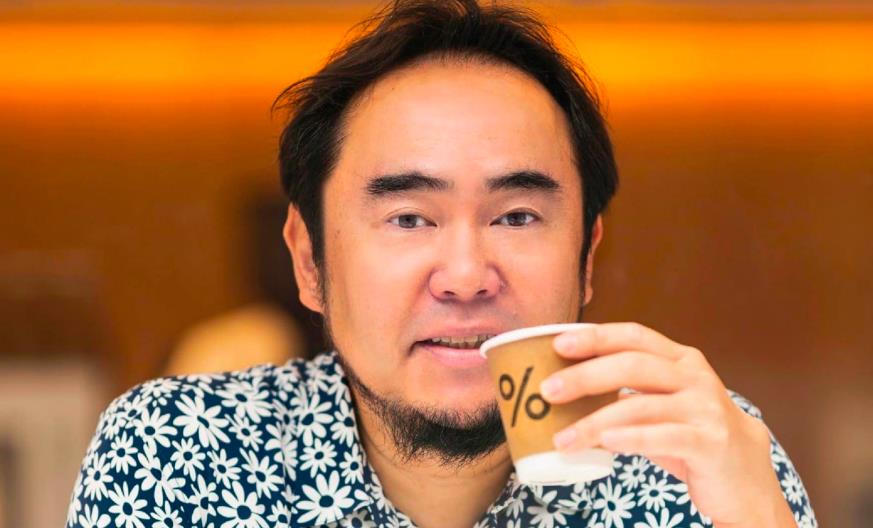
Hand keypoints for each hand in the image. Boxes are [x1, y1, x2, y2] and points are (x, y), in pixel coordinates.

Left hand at [539, 322, 792, 526]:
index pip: (634, 336)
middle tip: (548, 391)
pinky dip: (631, 438)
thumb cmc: (689, 434)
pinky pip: (664, 437)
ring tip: (562, 438)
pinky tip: (605, 443)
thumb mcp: (661, 403)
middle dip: (586, 376)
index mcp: (680, 360)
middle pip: (633, 366)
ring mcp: (705, 409)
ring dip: (594, 422)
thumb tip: (562, 387)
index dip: (596, 337)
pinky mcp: (710, 442)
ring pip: (641, 406)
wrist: (745, 474)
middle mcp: (695, 377)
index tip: (558, 345)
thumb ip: (626, 391)